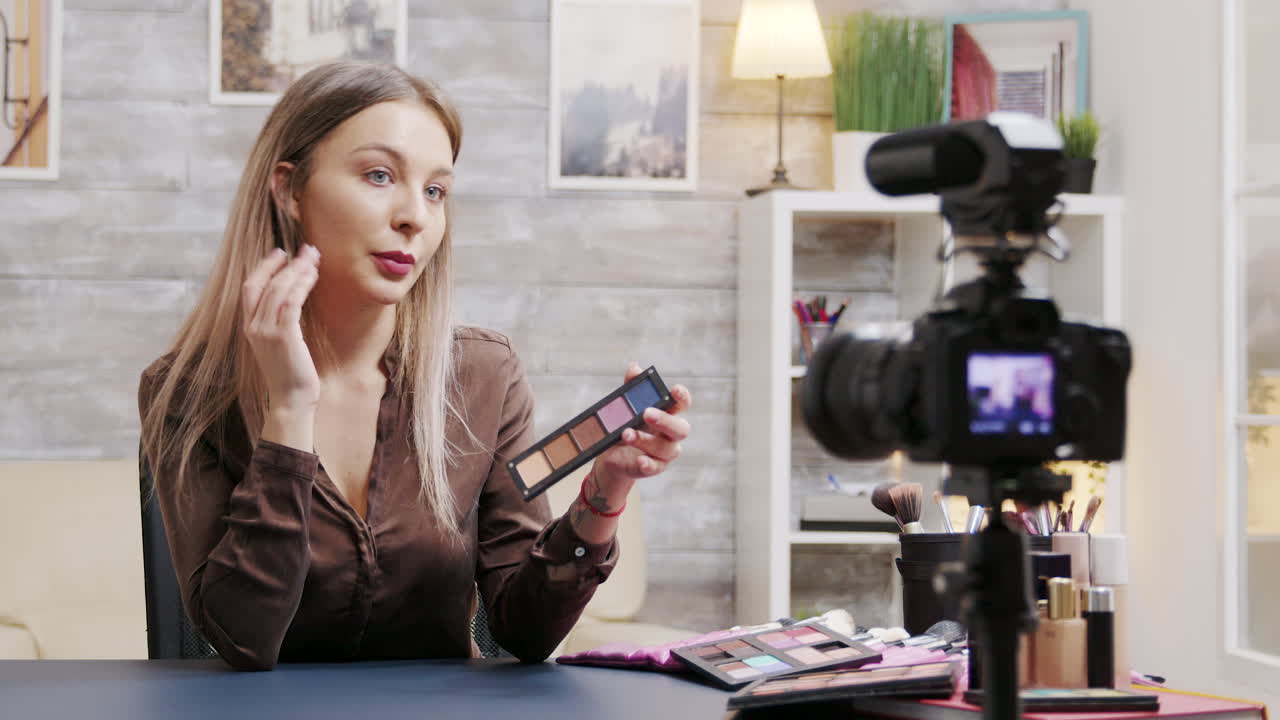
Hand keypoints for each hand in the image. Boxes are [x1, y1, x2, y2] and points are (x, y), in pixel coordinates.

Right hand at [242, 245, 321, 411]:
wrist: (291, 400)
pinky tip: (313, 276)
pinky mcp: (284, 336)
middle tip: (307, 249)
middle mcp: (254, 326)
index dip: (264, 266)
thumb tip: (295, 299)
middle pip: (265, 283)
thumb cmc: (291, 374)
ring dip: (298, 270)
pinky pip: (291, 302)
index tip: (281, 252)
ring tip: (314, 258)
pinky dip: (302, 285)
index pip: (250, 287)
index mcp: (249, 327)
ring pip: (279, 289)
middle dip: (287, 263)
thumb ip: (280, 322)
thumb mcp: (280, 344)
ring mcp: (266, 331)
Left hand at [591, 362, 692, 497]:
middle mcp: (671, 434)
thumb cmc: (625, 426)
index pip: (682, 404)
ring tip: (626, 433)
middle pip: (680, 428)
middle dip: (665, 420)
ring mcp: (665, 453)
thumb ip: (631, 388)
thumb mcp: (625, 407)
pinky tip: (639, 459)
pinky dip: (648, 464)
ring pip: (664, 448)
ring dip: (645, 440)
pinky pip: (656, 467)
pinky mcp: (654, 467)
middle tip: (647, 413)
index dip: (682, 397)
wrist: (612, 455)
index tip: (674, 389)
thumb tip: (634, 367)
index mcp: (668, 414)